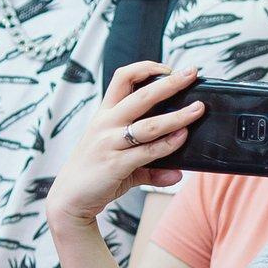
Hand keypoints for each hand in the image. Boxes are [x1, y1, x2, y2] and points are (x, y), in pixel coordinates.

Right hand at [48, 62, 203, 228]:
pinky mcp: (116, 164)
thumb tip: (177, 172)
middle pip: (141, 95)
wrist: (69, 198)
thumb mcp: (119, 159)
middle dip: (170, 83)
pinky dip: (168, 144)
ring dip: (177, 116)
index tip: (168, 69)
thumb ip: (150, 164)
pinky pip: (148, 151)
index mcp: (105, 114)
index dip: (146, 68)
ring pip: (150, 124)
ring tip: (198, 109)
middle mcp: (106, 124)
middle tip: (191, 73)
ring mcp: (110, 143)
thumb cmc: (95, 173)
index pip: (123, 78)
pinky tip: (182, 138)